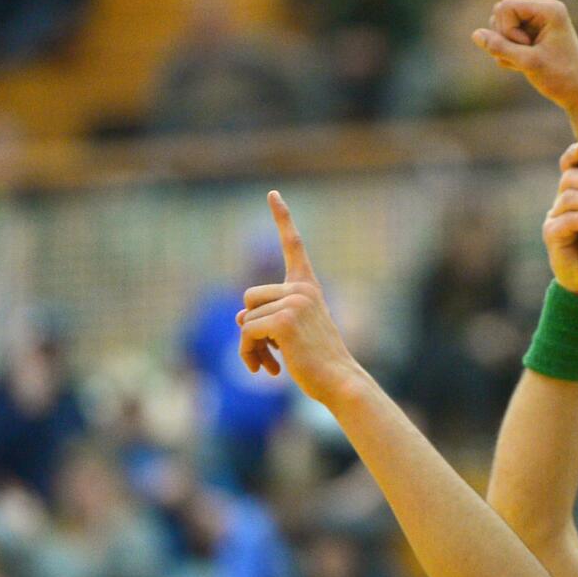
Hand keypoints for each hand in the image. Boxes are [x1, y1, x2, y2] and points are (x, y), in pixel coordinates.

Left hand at [237, 191, 361, 405]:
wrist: (340, 381)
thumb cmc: (317, 363)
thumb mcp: (291, 333)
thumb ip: (267, 318)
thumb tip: (237, 320)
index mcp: (308, 287)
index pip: (294, 246)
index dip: (283, 219)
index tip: (273, 194)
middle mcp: (302, 289)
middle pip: (249, 298)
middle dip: (251, 327)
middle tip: (270, 353)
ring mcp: (293, 302)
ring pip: (245, 319)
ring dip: (250, 345)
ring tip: (270, 364)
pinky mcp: (282, 320)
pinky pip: (246, 332)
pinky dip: (248, 353)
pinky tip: (268, 370)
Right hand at [471, 0, 577, 113]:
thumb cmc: (560, 78)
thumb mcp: (527, 62)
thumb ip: (500, 47)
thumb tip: (475, 34)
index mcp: (549, 9)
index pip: (506, 6)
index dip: (506, 29)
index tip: (525, 48)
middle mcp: (543, 11)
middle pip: (501, 13)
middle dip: (504, 38)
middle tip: (525, 56)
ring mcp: (538, 23)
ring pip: (501, 26)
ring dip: (506, 48)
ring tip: (524, 63)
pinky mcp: (533, 36)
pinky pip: (507, 38)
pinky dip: (510, 54)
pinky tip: (525, 66)